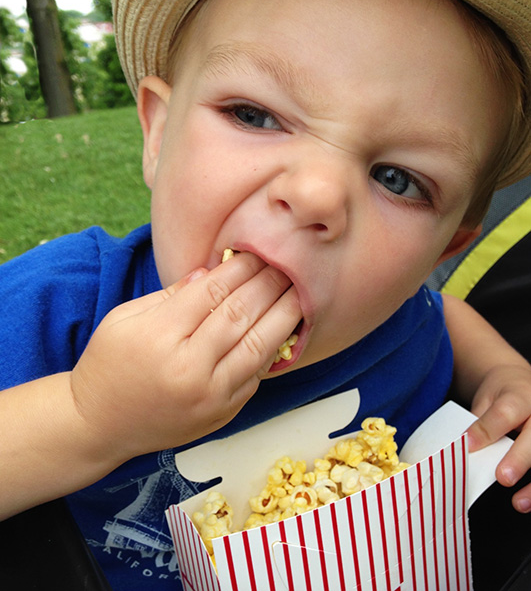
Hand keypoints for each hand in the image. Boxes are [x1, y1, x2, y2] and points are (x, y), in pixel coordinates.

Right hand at [70, 252, 300, 461]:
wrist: (101, 424)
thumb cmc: (109, 363)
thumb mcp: (125, 318)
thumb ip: (170, 294)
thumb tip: (211, 271)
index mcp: (160, 337)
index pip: (211, 293)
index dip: (238, 269)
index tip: (255, 252)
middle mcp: (189, 368)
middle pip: (239, 315)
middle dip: (267, 285)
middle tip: (286, 264)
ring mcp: (209, 396)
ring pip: (257, 347)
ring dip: (283, 316)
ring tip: (299, 293)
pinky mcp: (221, 414)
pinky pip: (255, 376)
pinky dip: (272, 349)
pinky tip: (284, 328)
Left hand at [466, 364, 530, 512]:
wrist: (522, 383)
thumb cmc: (503, 394)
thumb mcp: (487, 399)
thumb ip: (478, 422)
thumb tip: (459, 448)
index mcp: (520, 397)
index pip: (504, 413)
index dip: (486, 430)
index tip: (468, 445)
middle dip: (519, 459)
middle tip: (502, 477)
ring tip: (519, 502)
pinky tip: (528, 502)